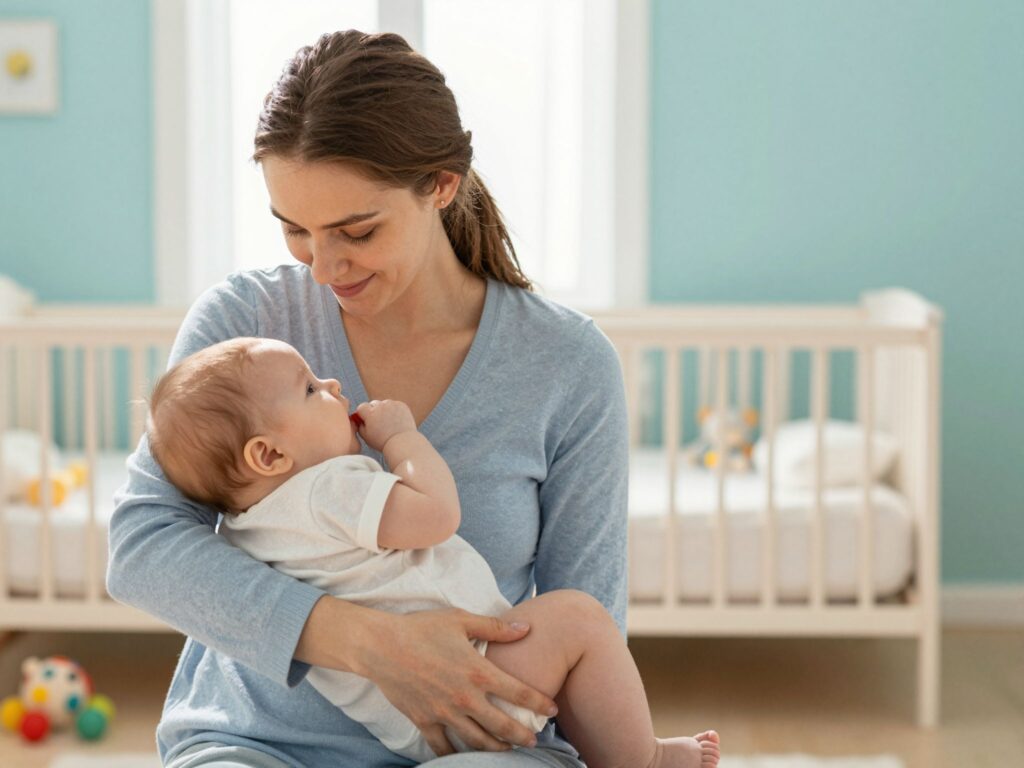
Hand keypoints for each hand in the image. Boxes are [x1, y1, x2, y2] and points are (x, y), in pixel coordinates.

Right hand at [354, 608, 557, 755]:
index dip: (540, 704)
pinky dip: (456, 755)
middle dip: (523, 736)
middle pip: (503, 726)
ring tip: (507, 751)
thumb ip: (496, 628)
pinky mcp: (424, 721)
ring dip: (497, 748)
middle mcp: (465, 698)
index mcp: (478, 671)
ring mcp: (444, 713)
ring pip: (478, 741)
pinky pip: (444, 747)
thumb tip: (526, 628)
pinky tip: (466, 757)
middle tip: (534, 741)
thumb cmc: (422, 628)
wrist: (380, 645)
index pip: (520, 694)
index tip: (552, 710)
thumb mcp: (461, 620)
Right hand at [355, 400, 416, 451]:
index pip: (361, 407)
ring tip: (389, 423)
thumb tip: (357, 419)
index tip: (366, 420)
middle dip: (374, 411)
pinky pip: (395, 405)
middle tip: (379, 423)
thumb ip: (359, 426)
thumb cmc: (382, 442)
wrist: (402, 443)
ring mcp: (392, 404)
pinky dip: (394, 410)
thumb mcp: (366, 437)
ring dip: (384, 410)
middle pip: (373, 404)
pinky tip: (396, 421)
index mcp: (370, 413)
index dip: (363, 414)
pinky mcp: (401, 405)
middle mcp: (380, 406)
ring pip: (384, 404)